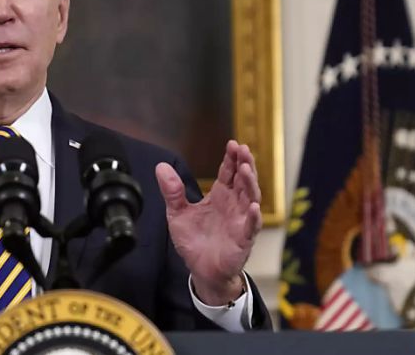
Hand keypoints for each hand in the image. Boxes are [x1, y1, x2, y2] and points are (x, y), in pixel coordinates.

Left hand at [155, 140, 261, 305]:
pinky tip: (252, 207)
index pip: (228, 173)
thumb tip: (161, 166)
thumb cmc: (194, 241)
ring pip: (250, 198)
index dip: (232, 158)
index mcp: (220, 196)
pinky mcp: (243, 240)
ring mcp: (240, 221)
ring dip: (250, 184)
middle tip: (243, 149)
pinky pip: (251, 227)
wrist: (201, 271)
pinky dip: (253, 217)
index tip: (232, 144)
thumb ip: (172, 191)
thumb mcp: (177, 213)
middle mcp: (233, 205)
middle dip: (244, 164)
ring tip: (246, 169)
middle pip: (243, 180)